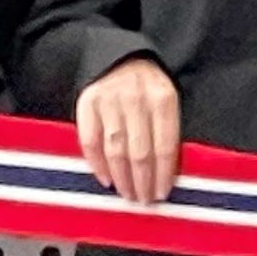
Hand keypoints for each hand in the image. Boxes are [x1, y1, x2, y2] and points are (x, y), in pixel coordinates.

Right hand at [73, 58, 183, 204]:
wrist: (119, 55)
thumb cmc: (148, 85)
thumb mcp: (167, 98)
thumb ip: (168, 130)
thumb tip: (169, 173)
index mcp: (163, 98)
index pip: (165, 146)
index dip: (163, 174)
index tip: (162, 193)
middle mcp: (136, 99)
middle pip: (140, 152)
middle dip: (142, 182)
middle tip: (143, 200)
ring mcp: (110, 101)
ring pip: (115, 150)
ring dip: (122, 178)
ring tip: (127, 194)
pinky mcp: (87, 103)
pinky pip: (90, 141)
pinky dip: (97, 164)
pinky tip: (106, 179)